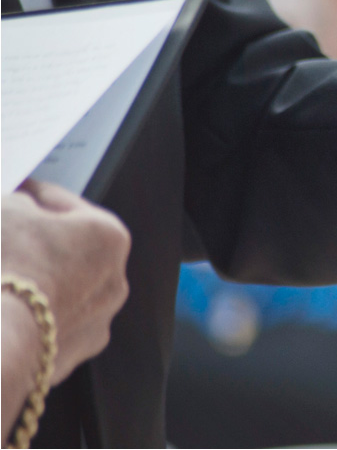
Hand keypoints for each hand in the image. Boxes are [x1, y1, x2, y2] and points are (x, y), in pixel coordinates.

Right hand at [2, 181, 130, 384]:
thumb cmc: (9, 269)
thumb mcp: (7, 210)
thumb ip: (18, 200)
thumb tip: (21, 204)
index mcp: (109, 236)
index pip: (63, 202)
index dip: (30, 195)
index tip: (15, 192)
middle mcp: (113, 281)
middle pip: (66, 249)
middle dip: (33, 241)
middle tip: (3, 234)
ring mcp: (95, 322)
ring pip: (59, 289)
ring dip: (33, 280)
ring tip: (2, 275)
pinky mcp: (69, 355)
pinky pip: (46, 325)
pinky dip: (27, 315)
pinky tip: (3, 308)